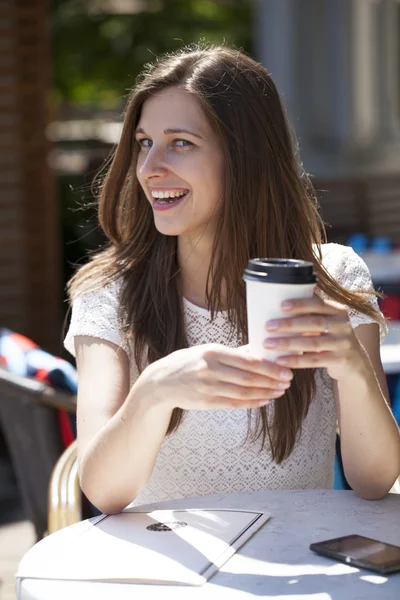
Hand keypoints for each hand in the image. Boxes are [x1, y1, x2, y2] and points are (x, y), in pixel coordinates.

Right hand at [141, 343, 293, 410]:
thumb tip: (259, 349)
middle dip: (271, 380)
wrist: (161, 382)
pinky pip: (233, 403)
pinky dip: (251, 402)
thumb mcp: (208, 352)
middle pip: (247, 377)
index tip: (285, 368)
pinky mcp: (205, 402)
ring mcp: (207, 387)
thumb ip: (234, 353)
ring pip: (242, 392)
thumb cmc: (189, 363)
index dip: (268, 366)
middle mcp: (210, 369)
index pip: (247, 360)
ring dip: (265, 392)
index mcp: (212, 353)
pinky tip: (264, 400)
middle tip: (288, 381)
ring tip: (280, 391)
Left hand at [264, 297, 365, 379]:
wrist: (355, 363)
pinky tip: (280, 360)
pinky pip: (314, 360)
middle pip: (314, 323)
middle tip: (268, 326)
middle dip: (289, 324)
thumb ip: (309, 316)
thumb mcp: (326, 324)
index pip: (318, 304)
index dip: (300, 304)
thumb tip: (273, 308)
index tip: (281, 306)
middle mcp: (343, 325)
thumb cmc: (330, 338)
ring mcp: (343, 343)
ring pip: (312, 342)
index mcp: (338, 311)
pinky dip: (295, 360)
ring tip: (268, 344)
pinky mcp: (340, 360)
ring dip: (288, 343)